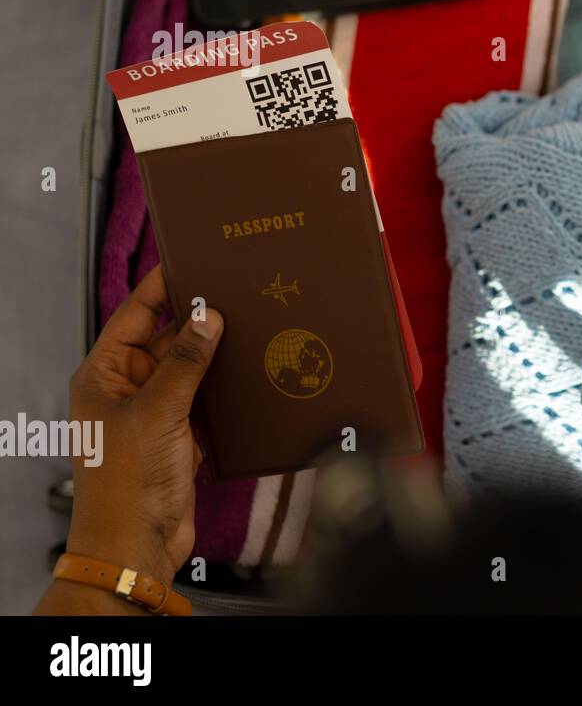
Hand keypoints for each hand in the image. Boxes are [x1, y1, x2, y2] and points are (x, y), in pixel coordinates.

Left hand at [64, 265, 223, 582]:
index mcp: (104, 374)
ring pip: (191, 370)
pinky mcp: (179, 436)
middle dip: (200, 322)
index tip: (192, 260)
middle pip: (167, 339)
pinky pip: (206, 401)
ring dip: (217, 358)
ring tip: (255, 330)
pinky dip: (226, 391)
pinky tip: (253, 377)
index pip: (134, 314)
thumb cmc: (126, 481)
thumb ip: (185, 362)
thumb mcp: (157, 412)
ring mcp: (154, 413)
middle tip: (239, 294)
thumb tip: (208, 317)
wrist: (136, 544)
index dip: (162, 286)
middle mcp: (127, 389)